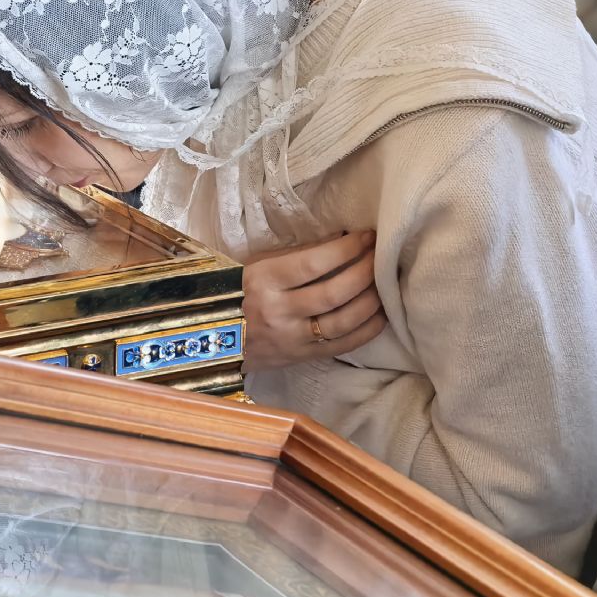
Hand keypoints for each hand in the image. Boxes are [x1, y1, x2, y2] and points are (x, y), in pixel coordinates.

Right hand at [241, 230, 386, 373]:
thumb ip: (299, 253)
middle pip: (332, 294)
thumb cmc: (240, 290)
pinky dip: (367, 330)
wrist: (212, 336)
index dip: (345, 250)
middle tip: (380, 258)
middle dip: (364, 273)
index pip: (313, 264)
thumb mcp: (260, 264)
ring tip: (383, 284)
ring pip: (341, 322)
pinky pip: (342, 346)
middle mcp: (278, 312)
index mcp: (264, 281)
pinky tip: (380, 315)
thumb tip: (342, 238)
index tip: (366, 237)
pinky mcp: (301, 358)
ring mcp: (291, 339)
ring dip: (370, 302)